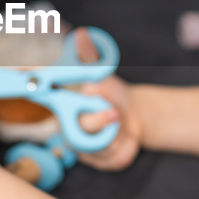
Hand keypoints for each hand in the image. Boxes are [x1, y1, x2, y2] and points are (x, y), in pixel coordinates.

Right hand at [71, 27, 143, 171]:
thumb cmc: (110, 93)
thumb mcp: (101, 73)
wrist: (131, 113)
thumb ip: (88, 56)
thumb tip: (82, 34)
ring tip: (118, 123)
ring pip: (107, 151)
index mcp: (66, 113)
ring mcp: (85, 153)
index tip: (113, 112)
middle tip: (116, 114)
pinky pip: (118, 160)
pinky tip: (126, 137)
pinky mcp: (101, 163)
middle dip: (109, 125)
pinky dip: (128, 147)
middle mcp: (70, 135)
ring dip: (120, 135)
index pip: (74, 122)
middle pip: (91, 139)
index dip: (95, 119)